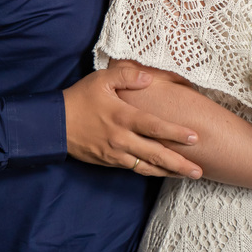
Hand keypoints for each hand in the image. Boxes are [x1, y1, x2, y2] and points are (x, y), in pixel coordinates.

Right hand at [63, 66, 201, 178]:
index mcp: (122, 117)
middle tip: (199, 171)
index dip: (175, 133)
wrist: (53, 125)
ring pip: (147, 166)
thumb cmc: (79, 99)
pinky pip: (135, 168)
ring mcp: (115, 153)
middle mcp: (121, 138)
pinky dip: (151, 171)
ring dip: (168, 172)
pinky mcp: (109, 162)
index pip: (154, 127)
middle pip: (155, 154)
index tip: (194, 138)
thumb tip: (148, 78)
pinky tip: (163, 171)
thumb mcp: (101, 80)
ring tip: (187, 175)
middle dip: (179, 163)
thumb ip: (127, 76)